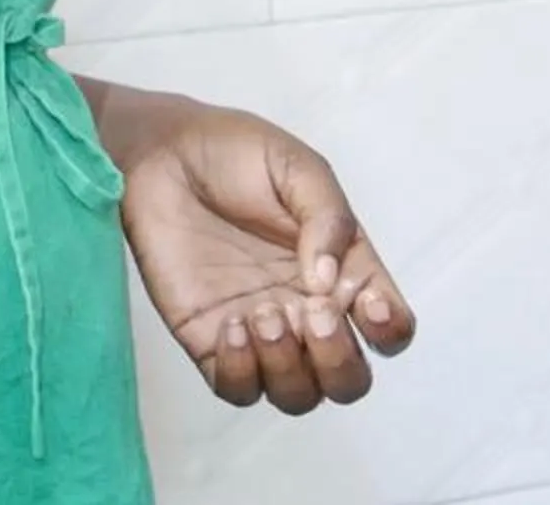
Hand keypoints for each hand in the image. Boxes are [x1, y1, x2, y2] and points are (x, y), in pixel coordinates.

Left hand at [86, 83, 417, 413]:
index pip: (387, 325)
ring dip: (289, 368)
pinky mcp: (211, 344)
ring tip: (261, 314)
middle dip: (339, 361)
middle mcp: (308, 311)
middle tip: (309, 314)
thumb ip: (327, 218)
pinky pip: (238, 389)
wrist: (161, 156)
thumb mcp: (298, 168)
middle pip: (348, 379)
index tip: (364, 303)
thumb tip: (329, 283)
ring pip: (298, 395)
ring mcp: (261, 333)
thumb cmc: (235, 153)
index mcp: (343, 270)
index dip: (388, 328)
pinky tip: (231, 325)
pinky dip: (243, 372)